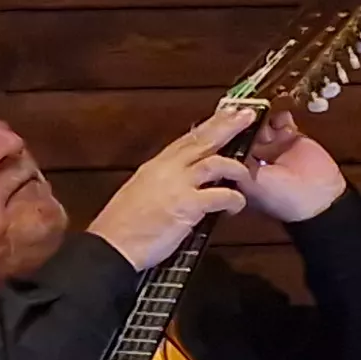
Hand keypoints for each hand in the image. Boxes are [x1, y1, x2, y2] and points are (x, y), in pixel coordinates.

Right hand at [87, 105, 255, 269]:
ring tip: (246, 173)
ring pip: (215, 163)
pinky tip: (237, 205)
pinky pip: (221, 196)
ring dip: (235, 167)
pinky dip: (235, 199)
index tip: (226, 113)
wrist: (112, 246)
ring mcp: (178, 186)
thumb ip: (163, 182)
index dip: (209, 125)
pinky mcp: (188, 206)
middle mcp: (167, 169)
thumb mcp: (141, 192)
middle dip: (228, 125)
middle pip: (202, 140)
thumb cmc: (124, 227)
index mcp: (156, 166)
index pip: (187, 139)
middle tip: (247, 115)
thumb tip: (181, 180)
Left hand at [230, 108, 348, 222]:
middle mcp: (252, 154)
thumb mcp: (252, 183)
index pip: (225, 143)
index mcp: (239, 168)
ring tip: (261, 110)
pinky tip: (278, 112)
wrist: (320, 198)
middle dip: (240, 119)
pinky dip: (278, 112)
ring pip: (258, 121)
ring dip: (259, 114)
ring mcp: (271, 144)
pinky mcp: (290, 136)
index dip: (224, 131)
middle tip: (242, 108)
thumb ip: (236, 163)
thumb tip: (222, 141)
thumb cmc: (285, 199)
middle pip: (240, 129)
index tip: (224, 120)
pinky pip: (281, 118)